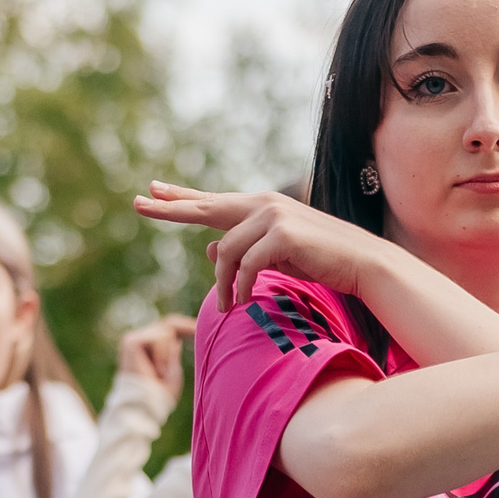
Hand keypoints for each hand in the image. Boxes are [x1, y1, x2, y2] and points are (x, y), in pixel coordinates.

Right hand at [115, 316, 194, 405]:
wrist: (146, 406)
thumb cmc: (159, 396)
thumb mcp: (173, 372)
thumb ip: (173, 355)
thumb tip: (175, 341)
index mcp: (149, 348)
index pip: (170, 329)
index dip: (186, 326)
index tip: (202, 329)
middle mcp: (140, 340)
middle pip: (169, 324)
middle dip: (186, 327)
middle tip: (194, 338)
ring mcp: (133, 339)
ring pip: (166, 331)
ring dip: (169, 355)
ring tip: (161, 374)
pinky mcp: (131, 341)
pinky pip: (158, 338)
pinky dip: (162, 355)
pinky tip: (156, 370)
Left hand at [133, 182, 393, 314]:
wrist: (361, 264)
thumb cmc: (319, 260)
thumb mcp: (274, 255)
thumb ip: (242, 249)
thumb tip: (210, 249)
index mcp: (260, 206)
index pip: (212, 201)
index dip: (181, 197)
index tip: (152, 191)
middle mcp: (263, 204)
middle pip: (206, 208)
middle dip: (170, 208)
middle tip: (138, 203)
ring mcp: (272, 215)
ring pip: (225, 251)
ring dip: (222, 284)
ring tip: (227, 306)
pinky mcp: (282, 234)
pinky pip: (246, 265)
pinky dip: (241, 287)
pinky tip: (242, 302)